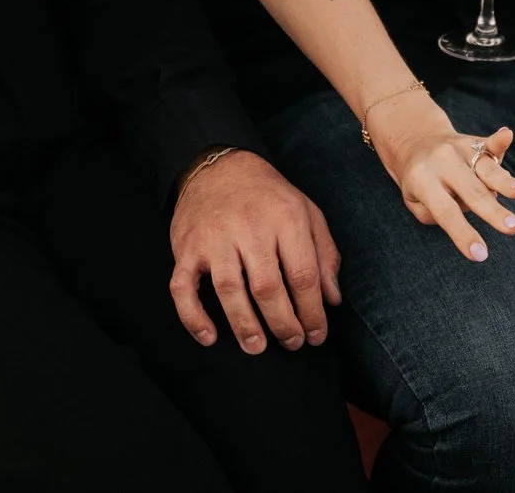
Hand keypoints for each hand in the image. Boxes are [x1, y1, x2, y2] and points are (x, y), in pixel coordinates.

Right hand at [168, 152, 340, 354]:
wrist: (219, 167)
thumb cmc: (269, 197)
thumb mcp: (308, 212)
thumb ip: (325, 254)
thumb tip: (332, 300)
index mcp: (285, 217)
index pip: (303, 274)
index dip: (312, 312)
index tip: (317, 335)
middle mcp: (249, 226)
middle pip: (267, 286)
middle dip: (283, 324)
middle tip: (292, 343)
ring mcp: (214, 237)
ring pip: (228, 289)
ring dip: (244, 325)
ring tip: (257, 347)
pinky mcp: (186, 247)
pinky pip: (182, 287)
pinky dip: (193, 317)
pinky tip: (209, 337)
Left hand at [363, 87, 514, 261]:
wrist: (415, 141)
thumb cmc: (419, 183)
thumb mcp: (414, 201)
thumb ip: (439, 211)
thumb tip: (474, 209)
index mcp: (423, 180)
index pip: (445, 212)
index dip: (463, 234)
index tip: (480, 255)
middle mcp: (443, 163)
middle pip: (472, 192)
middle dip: (494, 212)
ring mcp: (459, 150)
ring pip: (486, 169)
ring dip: (506, 181)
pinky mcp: (474, 141)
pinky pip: (489, 143)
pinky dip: (499, 141)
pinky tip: (507, 134)